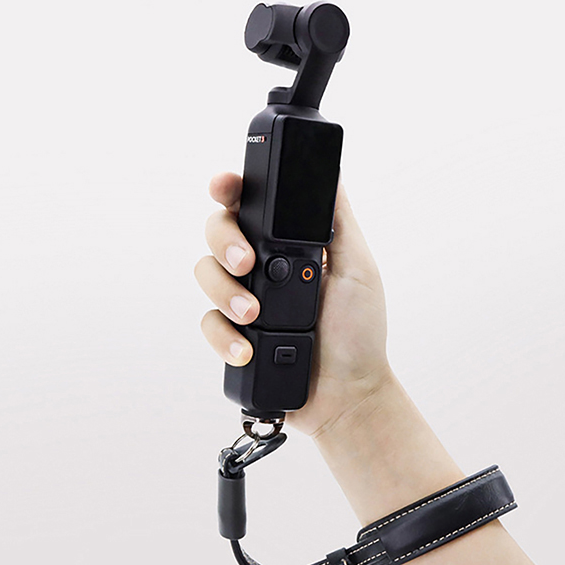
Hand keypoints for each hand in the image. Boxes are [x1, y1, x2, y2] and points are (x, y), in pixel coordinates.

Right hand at [194, 172, 391, 436]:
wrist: (348, 393)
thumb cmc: (359, 330)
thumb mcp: (357, 265)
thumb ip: (337, 220)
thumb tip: (328, 171)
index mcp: (287, 243)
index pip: (250, 204)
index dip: (230, 188)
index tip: (225, 186)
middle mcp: (261, 265)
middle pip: (218, 230)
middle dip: (225, 241)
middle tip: (248, 262)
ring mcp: (243, 298)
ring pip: (205, 273)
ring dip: (224, 291)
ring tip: (254, 313)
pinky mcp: (232, 334)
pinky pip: (207, 324)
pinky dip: (223, 335)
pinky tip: (247, 347)